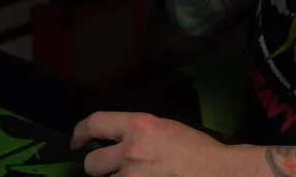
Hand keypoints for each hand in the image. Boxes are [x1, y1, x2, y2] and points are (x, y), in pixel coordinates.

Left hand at [71, 111, 236, 176]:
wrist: (217, 173)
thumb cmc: (196, 149)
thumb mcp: (164, 128)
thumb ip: (137, 131)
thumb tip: (114, 139)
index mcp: (139, 126)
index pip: (94, 123)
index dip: (79, 132)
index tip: (78, 142)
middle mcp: (131, 151)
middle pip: (92, 164)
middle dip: (99, 168)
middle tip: (111, 169)